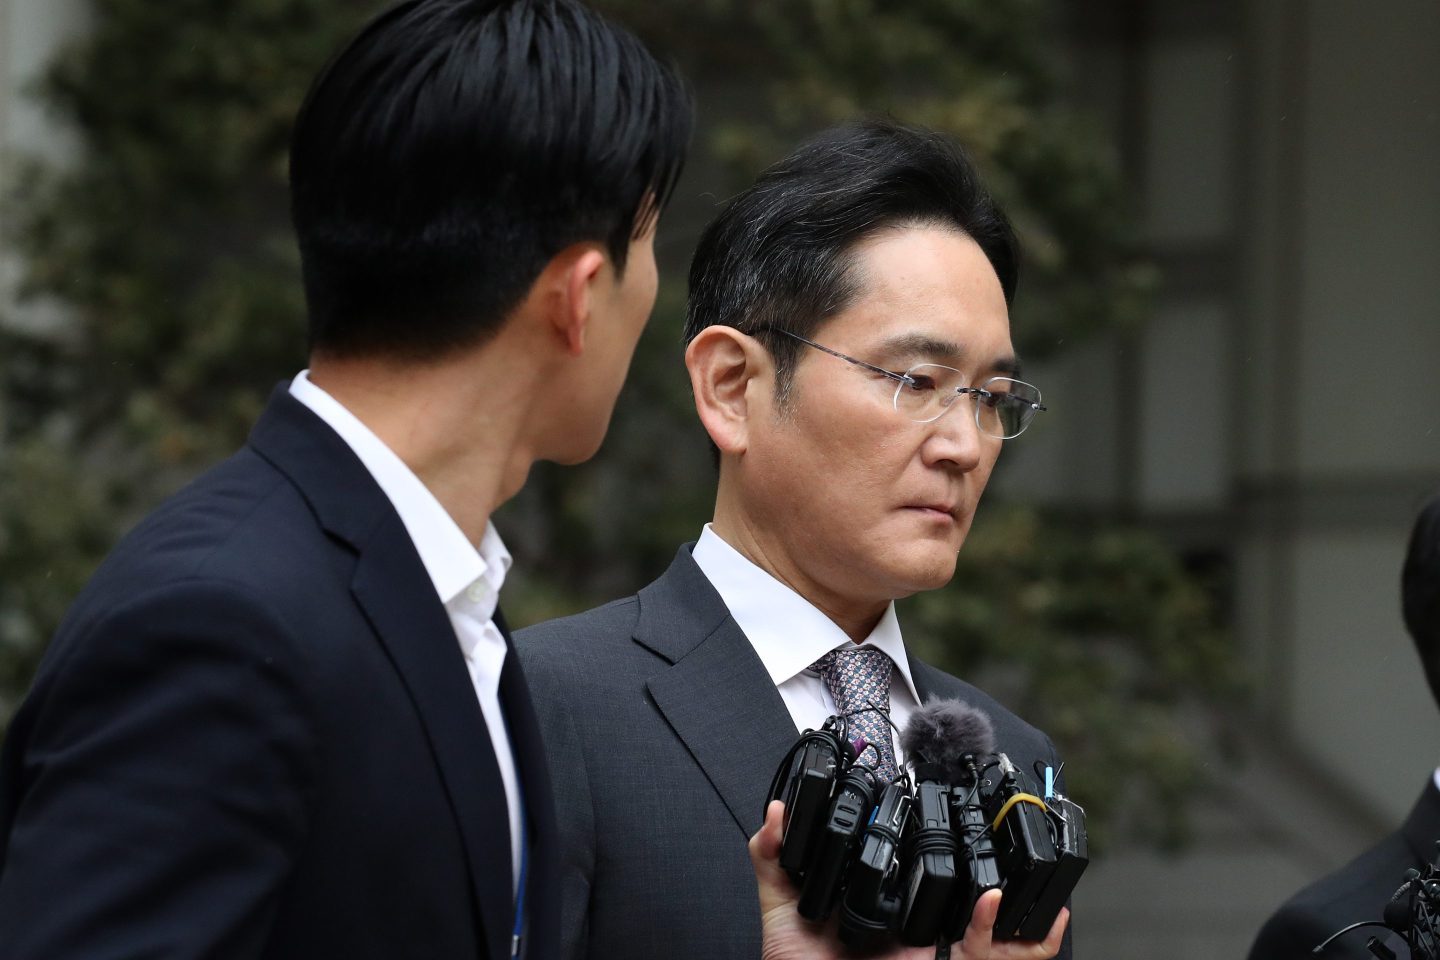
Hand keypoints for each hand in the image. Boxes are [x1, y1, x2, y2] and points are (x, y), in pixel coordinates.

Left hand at [749, 800, 1067, 959]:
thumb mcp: (781, 911)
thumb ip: (773, 859)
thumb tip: (775, 811)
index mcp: (893, 913)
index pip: (935, 877)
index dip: (959, 852)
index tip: (967, 814)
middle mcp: (923, 935)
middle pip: (980, 907)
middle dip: (1012, 883)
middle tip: (1021, 845)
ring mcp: (939, 957)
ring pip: (1002, 940)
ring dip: (1024, 911)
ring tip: (1037, 881)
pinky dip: (1005, 937)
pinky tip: (997, 904)